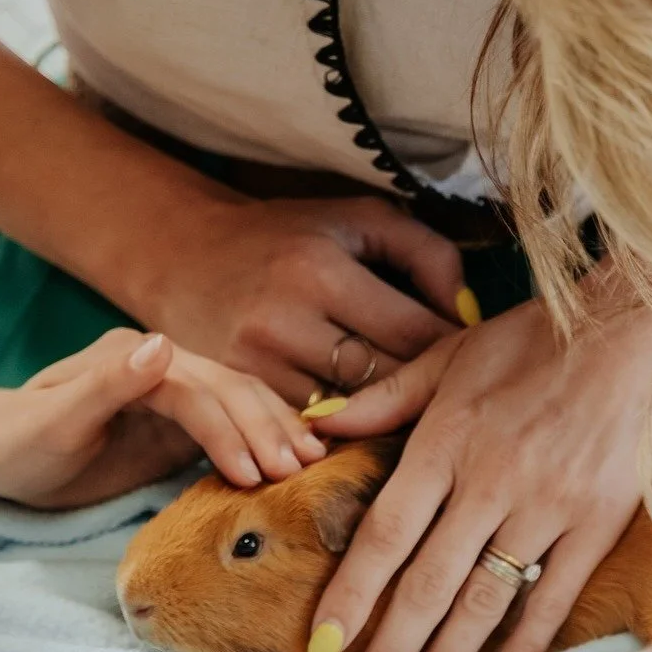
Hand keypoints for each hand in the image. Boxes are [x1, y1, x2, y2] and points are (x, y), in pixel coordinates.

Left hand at [0, 329, 326, 508]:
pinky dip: (267, 439)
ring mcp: (175, 391)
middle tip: (304, 471)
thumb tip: (164, 344)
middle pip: (230, 390)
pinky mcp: (181, 421)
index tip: (256, 475)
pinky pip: (234, 425)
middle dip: (268, 429)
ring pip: (241, 402)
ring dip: (278, 430)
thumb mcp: (54, 422)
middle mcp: (161, 365)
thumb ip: (107, 384)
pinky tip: (298, 459)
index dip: (229, 430)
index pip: (197, 391)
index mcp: (132, 357)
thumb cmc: (18, 443)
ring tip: (315, 465)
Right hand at [128, 194, 471, 406]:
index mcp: (320, 269)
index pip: (414, 332)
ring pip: (349, 415)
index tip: (472, 361)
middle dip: (427, 390)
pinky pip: (306, 427)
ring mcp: (254, 364)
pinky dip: (342, 430)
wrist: (179, 254)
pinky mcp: (235, 394)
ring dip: (387, 418)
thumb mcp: (355, 220)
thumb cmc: (285, 236)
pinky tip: (367, 426)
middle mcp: (283, 320)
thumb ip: (425, 254)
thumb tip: (468, 313)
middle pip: (385, 381)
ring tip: (419, 416)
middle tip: (457, 398)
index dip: (454, 352)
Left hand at [304, 294, 651, 651]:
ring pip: (486, 602)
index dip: (352, 594)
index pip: (386, 535)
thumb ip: (384, 398)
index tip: (324, 642)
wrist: (641, 328)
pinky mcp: (598, 524)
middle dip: (391, 651)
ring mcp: (549, 508)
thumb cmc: (537, 339)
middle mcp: (493, 483)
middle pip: (429, 585)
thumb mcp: (451, 354)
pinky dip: (523, 644)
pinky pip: (554, 598)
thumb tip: (315, 424)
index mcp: (447, 442)